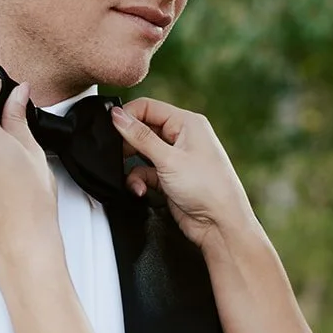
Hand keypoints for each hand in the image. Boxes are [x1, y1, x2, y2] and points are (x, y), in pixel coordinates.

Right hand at [113, 98, 258, 254]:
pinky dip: (140, 181)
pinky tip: (141, 191)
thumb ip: (140, 136)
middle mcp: (182, 137)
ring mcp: (176, 158)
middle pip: (143, 130)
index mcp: (187, 123)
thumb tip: (118, 116)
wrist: (221, 225)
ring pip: (142, 154)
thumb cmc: (208, 188)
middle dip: (128, 144)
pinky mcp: (170, 178)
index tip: (111, 127)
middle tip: (118, 155)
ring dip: (133, 167)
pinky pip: (146, 173)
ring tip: (134, 178)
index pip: (149, 107)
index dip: (128, 116)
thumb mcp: (168, 159)